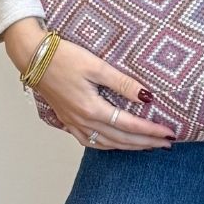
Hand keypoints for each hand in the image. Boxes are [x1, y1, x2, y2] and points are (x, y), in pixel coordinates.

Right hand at [3, 19, 176, 150]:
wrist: (34, 57)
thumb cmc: (64, 57)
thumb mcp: (96, 66)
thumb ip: (122, 82)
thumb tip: (147, 96)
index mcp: (92, 109)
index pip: (129, 126)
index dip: (151, 131)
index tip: (169, 133)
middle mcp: (83, 121)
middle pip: (121, 139)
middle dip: (146, 143)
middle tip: (167, 144)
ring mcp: (73, 123)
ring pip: (107, 144)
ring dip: (129, 146)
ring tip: (148, 146)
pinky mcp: (67, 120)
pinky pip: (91, 141)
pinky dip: (108, 145)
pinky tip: (116, 143)